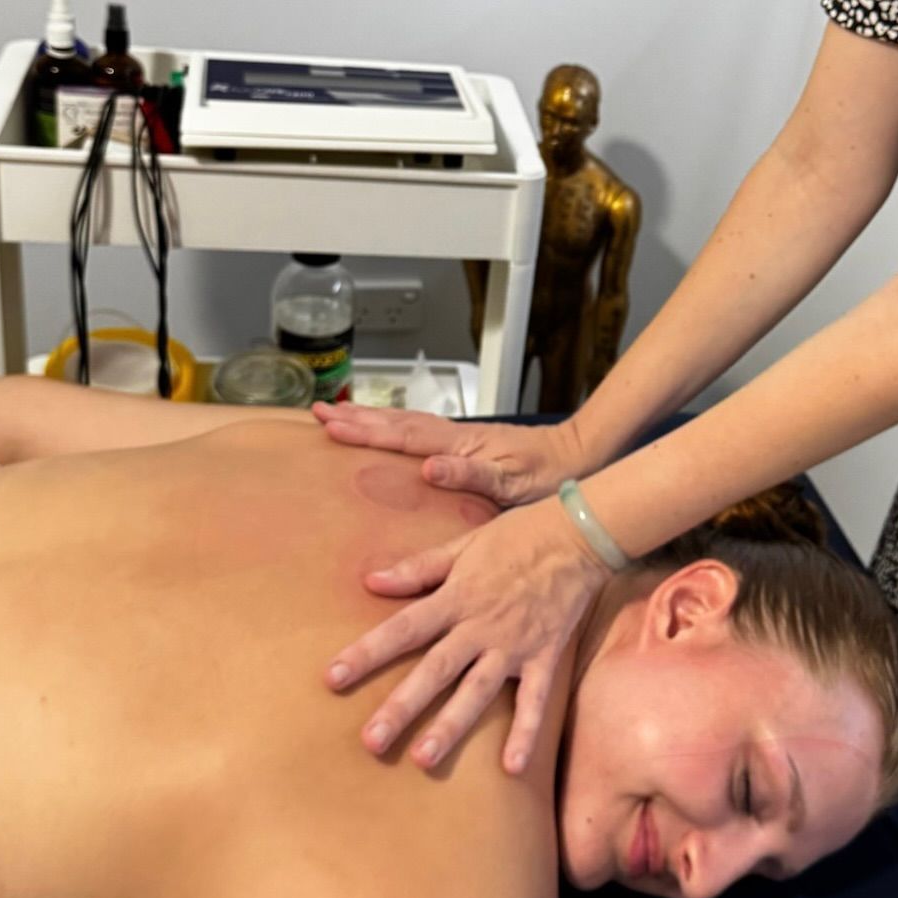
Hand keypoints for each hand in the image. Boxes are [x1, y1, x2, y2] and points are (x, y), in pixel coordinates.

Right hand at [311, 401, 587, 506]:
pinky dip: (395, 429)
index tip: (330, 425)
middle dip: (357, 418)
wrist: (579, 458)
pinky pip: (419, 434)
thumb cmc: (550, 477)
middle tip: (318, 413)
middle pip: (397, 422)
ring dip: (372, 420)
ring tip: (340, 416)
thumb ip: (471, 477)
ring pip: (406, 424)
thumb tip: (428, 467)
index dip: (365, 431)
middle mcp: (457, 436)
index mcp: (461, 445)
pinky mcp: (468, 446)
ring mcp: (461, 439)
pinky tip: (387, 434)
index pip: (403, 435)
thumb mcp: (513, 485)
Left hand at [324, 495, 612, 773]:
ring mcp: (513, 646)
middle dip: (401, 706)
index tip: (333, 677)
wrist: (579, 536)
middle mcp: (480, 627)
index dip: (367, 653)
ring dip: (451, 726)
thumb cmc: (515, 536)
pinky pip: (535, 701)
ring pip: (476, 692)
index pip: (402, 628)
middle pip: (433, 671)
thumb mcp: (461, 545)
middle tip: (370, 741)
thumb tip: (371, 581)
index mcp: (456, 597)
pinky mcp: (544, 657)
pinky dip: (525, 733)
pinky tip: (511, 768)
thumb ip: (417, 568)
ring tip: (423, 759)